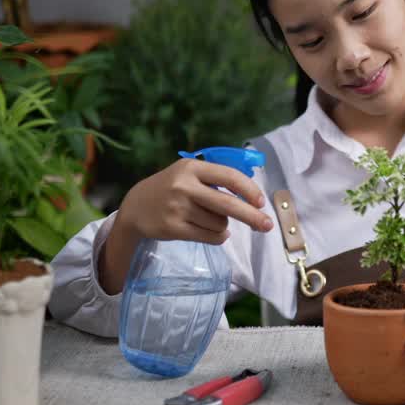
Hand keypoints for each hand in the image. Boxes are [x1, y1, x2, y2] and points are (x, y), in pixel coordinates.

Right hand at [118, 158, 272, 243]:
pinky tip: (210, 231)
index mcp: (192, 167)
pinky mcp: (173, 228)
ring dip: (223, 225)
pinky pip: (210, 237)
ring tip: (209, 219)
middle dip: (252, 216)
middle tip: (268, 226)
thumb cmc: (173, 188)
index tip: (261, 202)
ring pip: (219, 223)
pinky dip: (217, 236)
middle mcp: (184, 186)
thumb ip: (218, 180)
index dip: (249, 190)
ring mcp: (177, 208)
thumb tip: (254, 198)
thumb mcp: (190, 173)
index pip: (229, 176)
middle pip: (228, 205)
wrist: (137, 206)